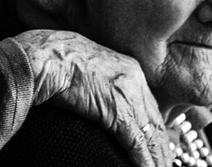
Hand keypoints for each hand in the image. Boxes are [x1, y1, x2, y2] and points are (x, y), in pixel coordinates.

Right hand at [14, 29, 168, 166]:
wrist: (46, 55)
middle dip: (162, 149)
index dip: (156, 132)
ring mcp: (128, 94)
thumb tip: (102, 107)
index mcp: (130, 70)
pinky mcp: (118, 110)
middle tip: (165, 166)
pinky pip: (137, 142)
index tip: (160, 149)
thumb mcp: (90, 72)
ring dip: (156, 159)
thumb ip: (103, 88)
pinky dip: (143, 161)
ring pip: (151, 134)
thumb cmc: (57, 62)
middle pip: (156, 122)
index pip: (150, 108)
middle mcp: (135, 80)